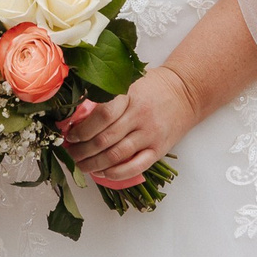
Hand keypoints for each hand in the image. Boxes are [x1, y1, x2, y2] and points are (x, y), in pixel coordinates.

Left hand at [64, 70, 200, 188]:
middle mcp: (139, 115)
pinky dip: (116, 174)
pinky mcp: (159, 149)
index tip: (70, 135)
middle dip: (82, 151)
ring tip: (82, 165)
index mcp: (128, 96)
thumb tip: (75, 117)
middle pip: (105, 139)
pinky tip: (103, 173)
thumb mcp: (128, 83)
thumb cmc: (151, 87)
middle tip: (71, 154)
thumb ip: (106, 97)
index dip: (82, 129)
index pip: (102, 116)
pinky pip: (135, 167)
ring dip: (94, 164)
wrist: (185, 92)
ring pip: (116, 155)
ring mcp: (150, 134)